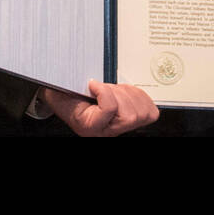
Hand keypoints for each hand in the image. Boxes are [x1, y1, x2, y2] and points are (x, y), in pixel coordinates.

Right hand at [38, 80, 159, 136]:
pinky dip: (140, 97)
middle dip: (120, 94)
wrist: (67, 99)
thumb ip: (77, 87)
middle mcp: (110, 131)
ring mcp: (122, 127)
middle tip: (105, 89)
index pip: (110, 110)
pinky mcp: (134, 119)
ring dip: (129, 95)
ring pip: (141, 113)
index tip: (92, 84)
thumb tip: (94, 83)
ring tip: (114, 91)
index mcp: (92, 127)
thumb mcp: (64, 93)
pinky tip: (125, 94)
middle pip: (131, 116)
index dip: (104, 91)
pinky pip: (149, 111)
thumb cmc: (66, 97)